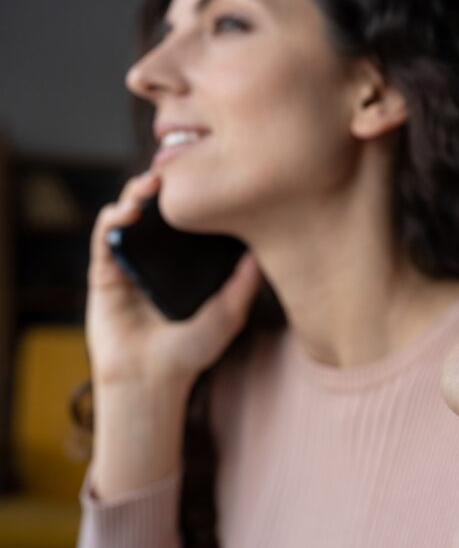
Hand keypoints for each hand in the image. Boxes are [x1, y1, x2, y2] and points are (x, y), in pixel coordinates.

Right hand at [86, 171, 262, 391]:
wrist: (151, 380)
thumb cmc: (190, 353)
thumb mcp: (228, 314)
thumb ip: (245, 283)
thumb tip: (264, 249)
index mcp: (183, 265)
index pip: (189, 221)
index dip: (195, 198)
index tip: (211, 174)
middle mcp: (157, 260)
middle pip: (158, 212)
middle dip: (165, 186)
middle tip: (179, 167)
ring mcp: (129, 264)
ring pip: (129, 217)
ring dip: (136, 193)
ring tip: (152, 183)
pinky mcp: (104, 274)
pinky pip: (104, 238)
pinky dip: (113, 219)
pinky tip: (128, 211)